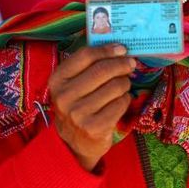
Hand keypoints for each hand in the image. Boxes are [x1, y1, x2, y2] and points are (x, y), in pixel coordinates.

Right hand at [48, 44, 135, 170]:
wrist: (75, 141)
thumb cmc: (78, 104)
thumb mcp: (73, 83)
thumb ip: (88, 64)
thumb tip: (117, 46)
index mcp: (57, 80)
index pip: (85, 56)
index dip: (107, 50)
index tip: (122, 49)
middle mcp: (64, 96)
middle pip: (102, 70)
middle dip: (122, 64)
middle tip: (130, 64)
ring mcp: (78, 114)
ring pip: (115, 87)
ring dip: (125, 83)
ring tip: (123, 85)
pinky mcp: (94, 128)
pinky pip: (121, 103)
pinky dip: (125, 99)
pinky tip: (120, 101)